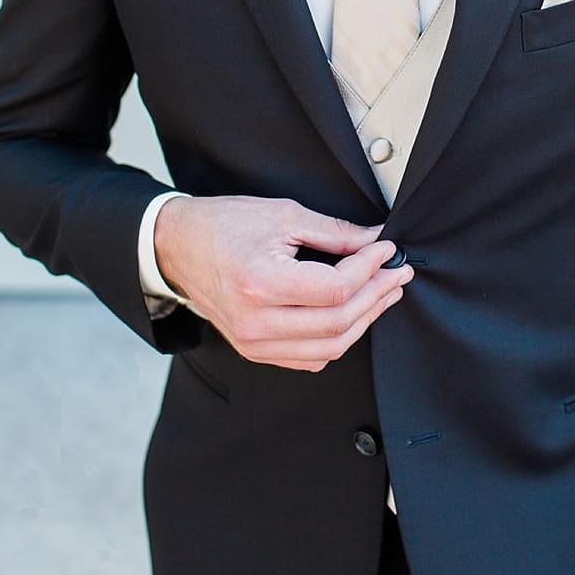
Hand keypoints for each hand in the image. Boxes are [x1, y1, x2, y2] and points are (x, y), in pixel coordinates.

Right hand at [154, 195, 411, 371]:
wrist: (176, 246)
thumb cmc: (224, 226)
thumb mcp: (284, 216)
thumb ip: (336, 233)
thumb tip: (377, 241)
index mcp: (261, 284)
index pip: (337, 290)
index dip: (371, 269)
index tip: (388, 250)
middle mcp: (255, 322)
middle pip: (338, 323)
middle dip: (378, 295)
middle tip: (398, 273)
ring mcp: (252, 341)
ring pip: (329, 346)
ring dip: (364, 320)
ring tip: (384, 293)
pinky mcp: (253, 349)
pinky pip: (309, 358)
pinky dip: (338, 339)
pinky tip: (354, 315)